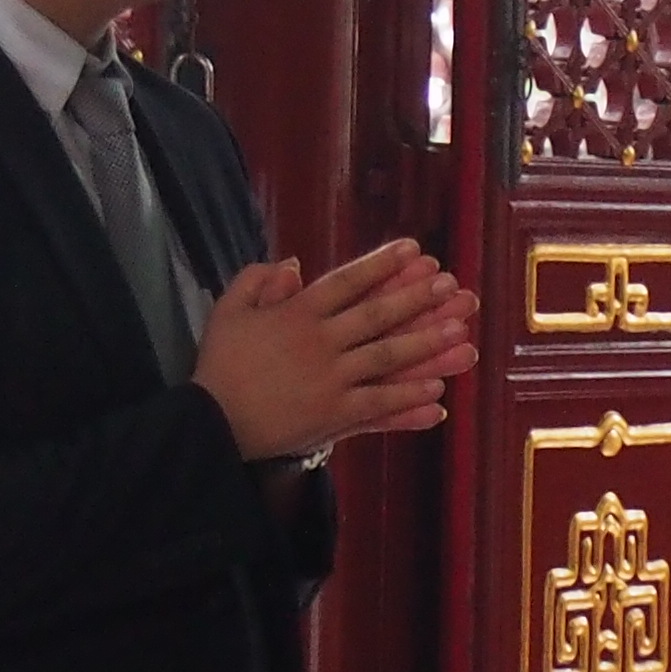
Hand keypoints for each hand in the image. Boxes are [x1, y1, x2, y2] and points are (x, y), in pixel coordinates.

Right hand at [192, 238, 479, 461]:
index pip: (348, 281)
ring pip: (387, 357)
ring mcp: (330, 379)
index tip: (415, 249)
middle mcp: (320, 342)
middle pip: (377, 314)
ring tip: (461, 333)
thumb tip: (295, 262)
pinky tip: (437, 393)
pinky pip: (378, 404)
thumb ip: (257, 280)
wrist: (210, 422)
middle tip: (451, 285)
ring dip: (426, 344)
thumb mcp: (228, 311)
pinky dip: (407, 398)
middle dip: (417, 297)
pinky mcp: (333, 414)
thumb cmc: (218, 366)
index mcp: (296, 313)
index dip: (383, 264)